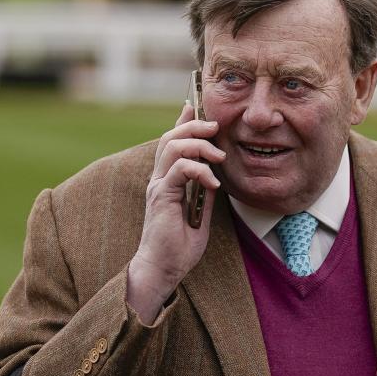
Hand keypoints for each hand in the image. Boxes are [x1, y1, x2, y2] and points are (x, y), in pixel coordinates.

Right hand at [127, 102, 225, 323]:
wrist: (162, 269)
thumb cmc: (178, 247)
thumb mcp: (200, 214)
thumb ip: (204, 192)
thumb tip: (214, 174)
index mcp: (166, 181)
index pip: (171, 142)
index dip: (182, 122)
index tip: (195, 106)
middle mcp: (158, 179)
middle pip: (170, 137)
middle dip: (194, 126)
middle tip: (216, 127)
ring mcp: (157, 186)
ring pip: (173, 146)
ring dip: (199, 145)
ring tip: (219, 157)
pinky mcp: (161, 196)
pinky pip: (179, 169)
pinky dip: (200, 170)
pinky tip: (213, 182)